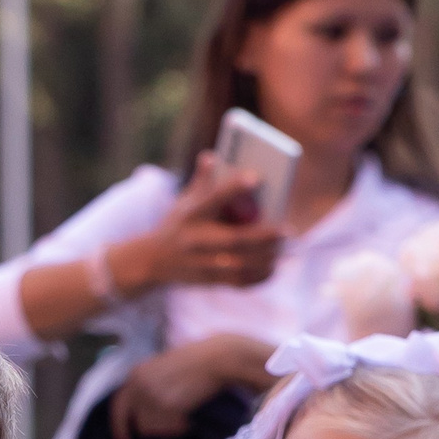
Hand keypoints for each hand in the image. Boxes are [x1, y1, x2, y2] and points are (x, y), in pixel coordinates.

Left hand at [111, 338, 253, 438]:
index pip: (119, 405)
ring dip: (165, 428)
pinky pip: (167, 429)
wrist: (217, 359)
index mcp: (135, 374)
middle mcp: (138, 385)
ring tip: (183, 414)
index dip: (119, 424)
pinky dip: (178, 427)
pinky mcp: (166, 406)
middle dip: (133, 431)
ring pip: (149, 428)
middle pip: (130, 421)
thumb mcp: (162, 368)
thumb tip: (139, 414)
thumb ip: (147, 386)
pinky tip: (189, 417)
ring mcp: (150, 396)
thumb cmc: (197, 362)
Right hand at [121, 155, 284, 290]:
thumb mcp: (184, 200)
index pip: (213, 198)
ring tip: (284, 249)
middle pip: (234, 240)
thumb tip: (211, 156)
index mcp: (192, 215)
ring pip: (240, 265)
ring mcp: (202, 263)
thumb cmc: (177, 225)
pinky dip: (258, 277)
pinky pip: (238, 282)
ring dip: (265, 258)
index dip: (233, 187)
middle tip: (286, 230)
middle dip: (262, 236)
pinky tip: (273, 268)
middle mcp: (196, 240)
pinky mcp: (208, 280)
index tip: (256, 177)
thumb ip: (202, 180)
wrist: (152, 262)